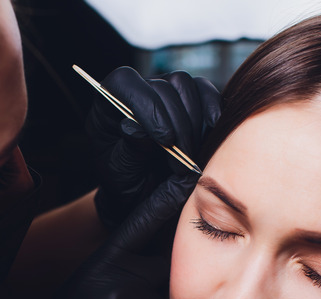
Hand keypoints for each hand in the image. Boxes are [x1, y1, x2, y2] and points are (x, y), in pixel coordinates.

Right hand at [20, 173, 197, 298]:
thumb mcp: (83, 291)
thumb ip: (115, 269)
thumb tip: (147, 254)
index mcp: (101, 264)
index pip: (142, 222)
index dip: (166, 199)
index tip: (186, 180)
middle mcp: (121, 279)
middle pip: (170, 260)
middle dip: (171, 273)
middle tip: (155, 289)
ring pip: (174, 298)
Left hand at [87, 66, 219, 227]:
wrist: (143, 193)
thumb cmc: (125, 181)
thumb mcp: (120, 173)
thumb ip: (128, 150)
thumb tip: (136, 129)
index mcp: (109, 104)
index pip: (124, 83)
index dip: (147, 104)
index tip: (165, 139)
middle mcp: (137, 91)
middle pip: (162, 86)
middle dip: (177, 126)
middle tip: (181, 163)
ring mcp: (164, 92)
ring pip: (184, 84)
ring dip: (193, 121)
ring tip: (191, 155)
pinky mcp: (188, 99)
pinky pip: (204, 91)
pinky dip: (212, 109)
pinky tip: (212, 131)